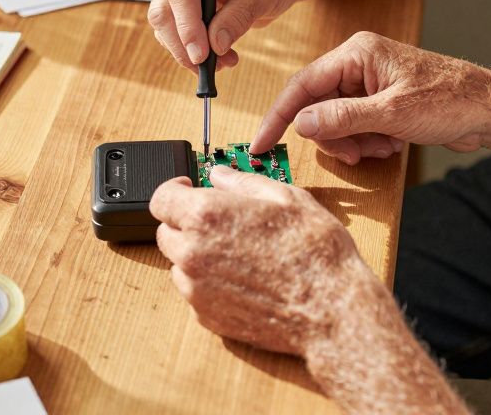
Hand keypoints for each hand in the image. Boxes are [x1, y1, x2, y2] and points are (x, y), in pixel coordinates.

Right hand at [148, 0, 312, 72]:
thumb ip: (238, 17)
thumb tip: (214, 45)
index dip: (187, 25)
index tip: (201, 55)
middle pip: (164, 7)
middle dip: (183, 42)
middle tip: (208, 66)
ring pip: (163, 20)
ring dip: (186, 48)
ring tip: (223, 60)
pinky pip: (172, 25)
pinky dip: (189, 45)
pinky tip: (217, 52)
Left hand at [150, 165, 378, 356]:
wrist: (330, 309)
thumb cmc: (314, 253)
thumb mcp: (285, 197)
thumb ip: (242, 182)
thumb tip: (220, 175)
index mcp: (206, 216)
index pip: (160, 198)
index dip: (174, 190)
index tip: (187, 190)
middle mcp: (192, 253)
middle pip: (165, 232)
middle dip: (186, 223)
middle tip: (220, 222)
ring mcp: (197, 289)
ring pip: (179, 264)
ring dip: (197, 254)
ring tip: (238, 253)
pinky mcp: (206, 317)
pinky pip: (194, 292)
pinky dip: (208, 283)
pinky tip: (243, 278)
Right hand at [250, 32, 490, 162]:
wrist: (487, 110)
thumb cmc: (449, 100)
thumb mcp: (391, 114)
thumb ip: (342, 118)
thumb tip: (301, 122)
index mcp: (356, 53)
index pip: (302, 84)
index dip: (279, 116)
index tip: (261, 144)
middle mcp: (358, 64)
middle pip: (318, 106)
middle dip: (333, 136)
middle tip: (352, 154)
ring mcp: (369, 83)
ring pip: (336, 121)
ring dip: (354, 142)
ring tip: (383, 146)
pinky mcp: (379, 100)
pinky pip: (355, 126)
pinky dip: (367, 141)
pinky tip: (391, 144)